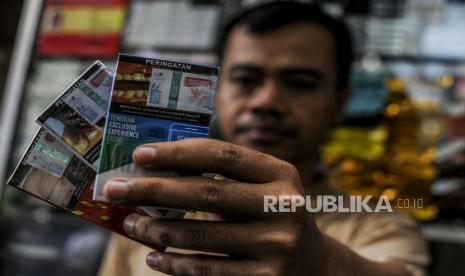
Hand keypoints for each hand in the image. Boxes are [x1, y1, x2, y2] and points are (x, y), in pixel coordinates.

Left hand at [103, 138, 327, 274]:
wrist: (314, 266)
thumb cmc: (272, 217)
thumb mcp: (260, 191)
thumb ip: (221, 180)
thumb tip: (156, 175)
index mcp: (280, 174)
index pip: (222, 155)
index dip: (178, 153)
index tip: (140, 155)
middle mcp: (283, 207)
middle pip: (207, 193)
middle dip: (154, 190)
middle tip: (115, 189)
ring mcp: (276, 246)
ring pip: (201, 237)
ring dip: (157, 230)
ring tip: (131, 223)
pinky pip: (208, 272)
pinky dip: (174, 264)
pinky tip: (154, 256)